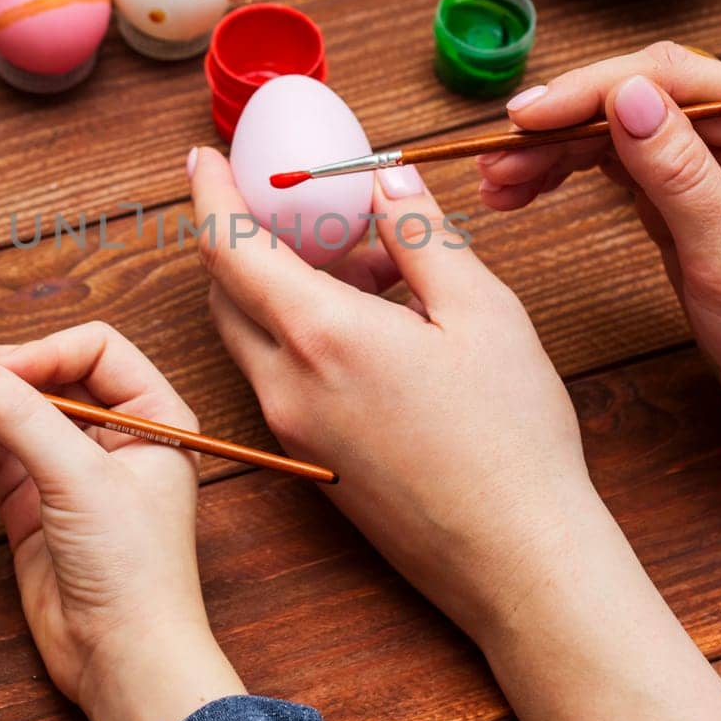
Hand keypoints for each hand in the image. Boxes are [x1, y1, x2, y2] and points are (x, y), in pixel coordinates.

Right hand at [0, 323, 244, 720]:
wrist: (124, 659)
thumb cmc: (134, 570)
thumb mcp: (81, 479)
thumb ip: (23, 419)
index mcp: (155, 417)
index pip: (96, 351)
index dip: (43, 352)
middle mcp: (116, 439)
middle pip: (51, 378)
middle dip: (4, 375)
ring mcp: (74, 473)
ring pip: (19, 416)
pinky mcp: (37, 507)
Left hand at [187, 146, 587, 640]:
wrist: (517, 563)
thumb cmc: (511, 439)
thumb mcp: (482, 312)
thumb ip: (422, 236)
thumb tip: (385, 179)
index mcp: (321, 335)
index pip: (226, 248)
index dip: (208, 193)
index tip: (202, 157)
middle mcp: (287, 385)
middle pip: (227, 292)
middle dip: (248, 237)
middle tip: (302, 206)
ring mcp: (292, 430)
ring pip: (254, 336)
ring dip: (282, 287)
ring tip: (371, 267)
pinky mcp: (311, 462)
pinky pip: (282, 376)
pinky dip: (302, 333)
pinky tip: (378, 327)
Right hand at [478, 42, 720, 468]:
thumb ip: (681, 176)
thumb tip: (629, 96)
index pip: (672, 79)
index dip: (590, 90)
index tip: (525, 118)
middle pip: (637, 96)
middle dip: (559, 123)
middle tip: (493, 162)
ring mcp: (718, 159)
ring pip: (618, 127)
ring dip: (553, 148)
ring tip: (496, 181)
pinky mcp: (689, 191)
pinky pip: (619, 163)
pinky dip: (569, 171)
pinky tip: (527, 187)